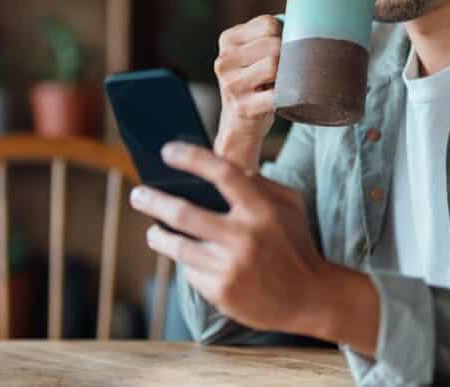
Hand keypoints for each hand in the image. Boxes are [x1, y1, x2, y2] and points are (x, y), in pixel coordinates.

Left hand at [128, 141, 326, 335]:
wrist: (311, 298)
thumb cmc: (296, 244)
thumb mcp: (290, 205)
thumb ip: (258, 183)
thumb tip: (218, 169)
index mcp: (262, 210)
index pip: (221, 172)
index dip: (191, 157)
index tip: (167, 151)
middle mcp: (244, 238)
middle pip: (183, 213)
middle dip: (153, 200)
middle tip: (138, 193)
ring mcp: (231, 268)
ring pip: (178, 246)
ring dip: (159, 235)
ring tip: (153, 230)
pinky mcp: (222, 293)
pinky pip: (191, 271)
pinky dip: (186, 263)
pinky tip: (186, 258)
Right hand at [214, 15, 282, 166]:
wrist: (239, 123)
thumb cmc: (255, 81)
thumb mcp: (252, 53)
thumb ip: (269, 34)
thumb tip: (306, 17)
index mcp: (227, 40)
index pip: (268, 24)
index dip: (283, 36)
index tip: (280, 52)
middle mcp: (223, 60)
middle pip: (273, 44)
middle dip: (287, 56)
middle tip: (285, 71)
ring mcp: (231, 84)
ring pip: (274, 65)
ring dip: (287, 75)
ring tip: (281, 83)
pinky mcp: (243, 106)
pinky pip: (277, 94)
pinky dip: (288, 95)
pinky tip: (285, 97)